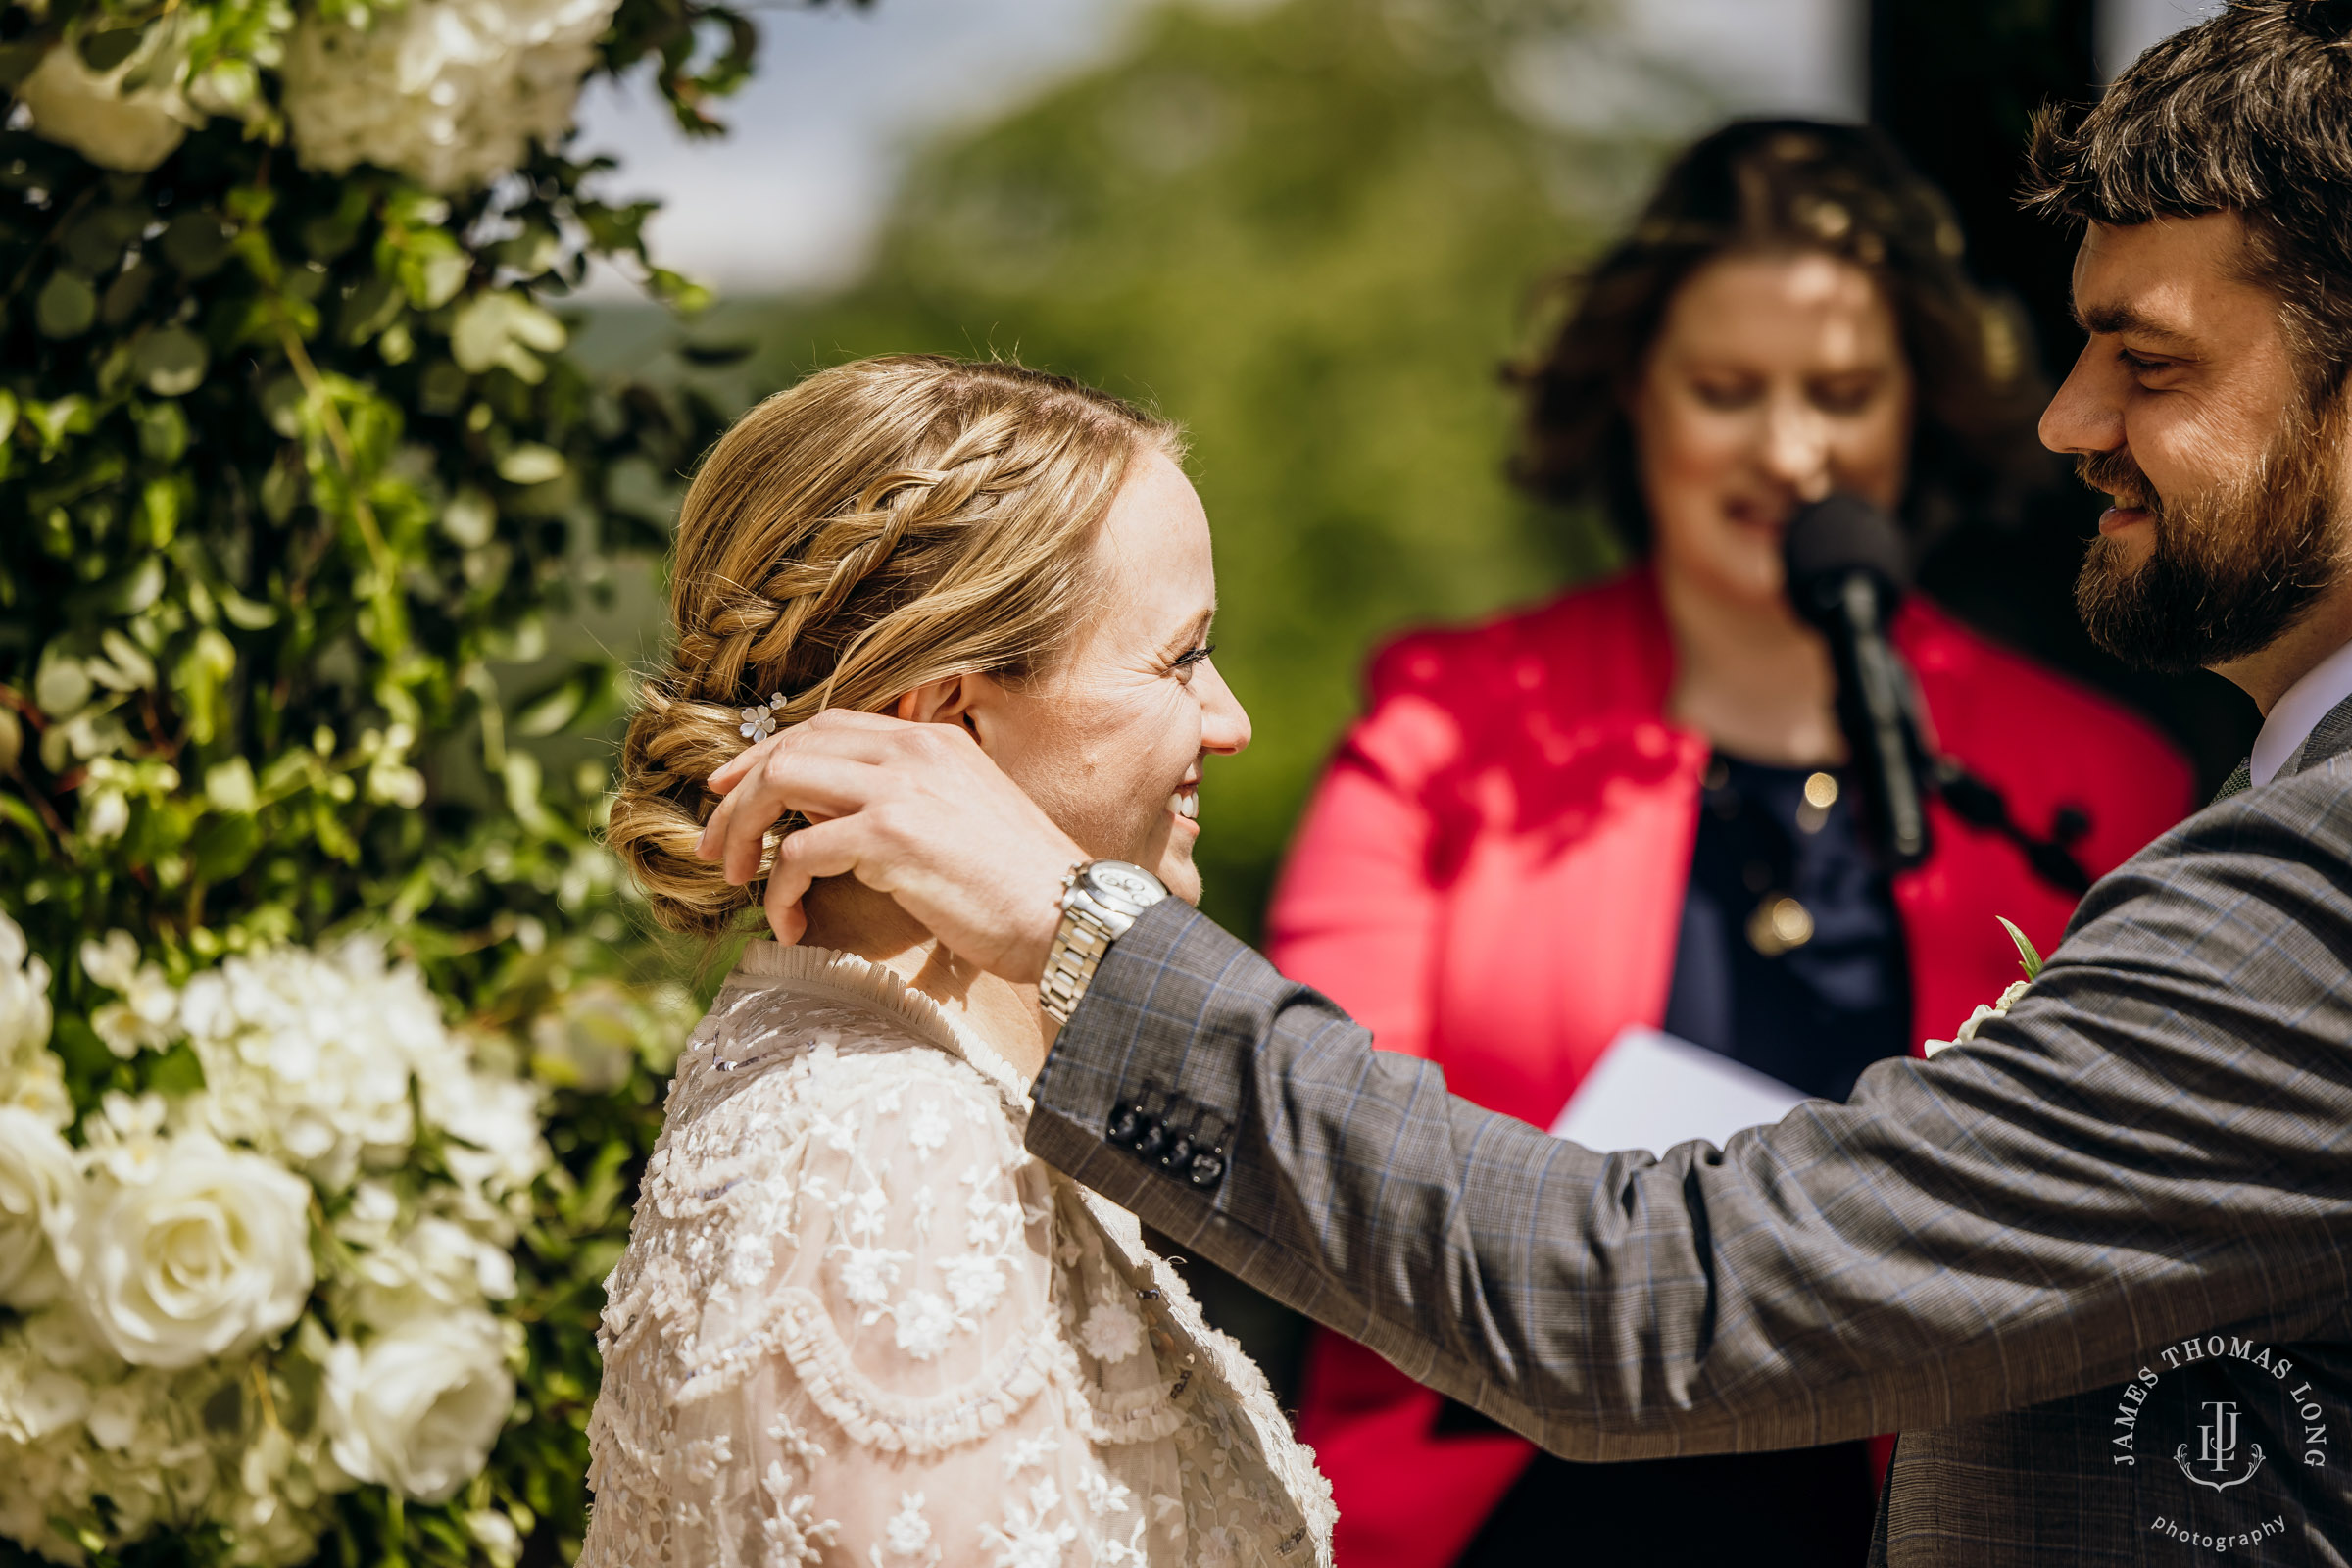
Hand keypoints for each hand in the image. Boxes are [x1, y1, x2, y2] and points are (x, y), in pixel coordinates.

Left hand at [698, 709, 1080, 981]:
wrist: (1072, 916)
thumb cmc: (1021, 887)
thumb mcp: (963, 819)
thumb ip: (903, 802)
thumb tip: (831, 819)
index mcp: (932, 741)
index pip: (827, 726)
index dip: (767, 755)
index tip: (729, 790)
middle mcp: (914, 749)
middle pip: (793, 746)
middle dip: (739, 795)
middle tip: (715, 844)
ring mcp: (902, 788)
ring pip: (782, 783)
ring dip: (745, 833)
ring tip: (739, 878)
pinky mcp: (892, 836)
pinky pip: (801, 852)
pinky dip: (782, 889)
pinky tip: (790, 922)